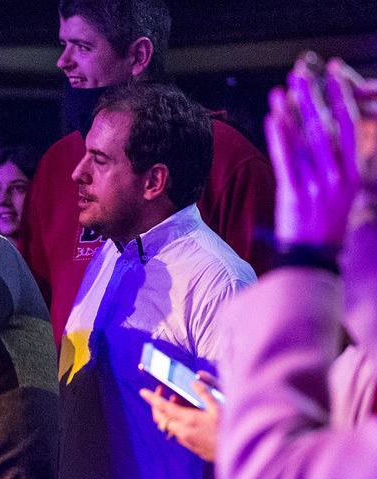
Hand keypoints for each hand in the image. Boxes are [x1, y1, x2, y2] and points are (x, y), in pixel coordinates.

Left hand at [138, 371, 221, 461]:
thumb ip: (205, 393)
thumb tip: (194, 382)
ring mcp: (187, 441)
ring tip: (179, 402)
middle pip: (161, 419)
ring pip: (169, 426)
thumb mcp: (220, 407)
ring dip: (170, 415)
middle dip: (158, 407)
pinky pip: (178, 433)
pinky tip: (189, 416)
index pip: (163, 407)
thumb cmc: (230, 428)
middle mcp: (183, 431)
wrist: (238, 452)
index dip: (152, 398)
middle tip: (164, 395)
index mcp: (188, 419)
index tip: (143, 392)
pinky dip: (178, 423)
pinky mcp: (192, 447)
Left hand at [266, 56, 361, 247]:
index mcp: (355, 172)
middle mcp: (338, 176)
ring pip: (303, 139)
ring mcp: (316, 184)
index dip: (342, 97)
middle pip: (326, 126)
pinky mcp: (293, 194)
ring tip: (281, 89)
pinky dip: (279, 136)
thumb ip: (340, 163)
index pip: (351, 125)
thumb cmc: (326, 223)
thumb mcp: (344, 192)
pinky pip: (285, 159)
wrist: (313, 257)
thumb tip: (330, 131)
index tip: (335, 73)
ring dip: (291, 111)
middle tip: (303, 72)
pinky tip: (272, 117)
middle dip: (313, 97)